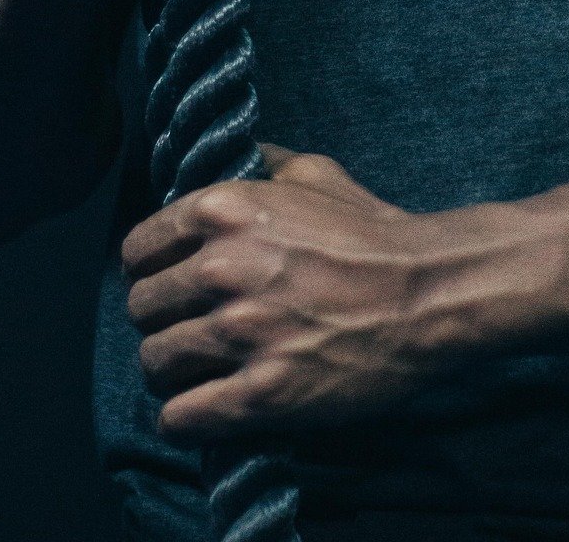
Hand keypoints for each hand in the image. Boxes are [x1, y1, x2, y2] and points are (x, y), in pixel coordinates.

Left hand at [121, 147, 531, 441]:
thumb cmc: (372, 230)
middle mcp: (222, 268)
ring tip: (196, 370)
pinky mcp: (262, 393)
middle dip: (161, 319)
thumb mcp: (316, 174)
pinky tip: (203, 408)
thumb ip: (263, 164)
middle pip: (141, 308)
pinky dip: (184, 417)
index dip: (151, 269)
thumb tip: (231, 153)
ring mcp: (241, 333)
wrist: (430, 290)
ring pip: (155, 363)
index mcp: (223, 210)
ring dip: (172, 370)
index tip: (170, 284)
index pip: (138, 250)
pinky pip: (181, 416)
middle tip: (189, 328)